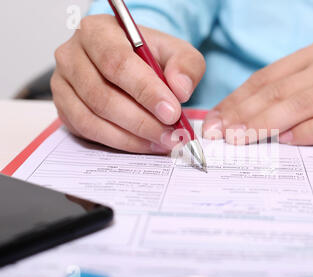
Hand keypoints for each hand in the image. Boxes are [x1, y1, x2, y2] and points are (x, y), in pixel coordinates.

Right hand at [51, 15, 204, 153]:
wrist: (130, 61)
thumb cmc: (148, 54)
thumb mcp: (175, 51)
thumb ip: (185, 65)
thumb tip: (180, 90)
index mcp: (97, 31)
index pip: (117, 63)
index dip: (146, 91)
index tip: (172, 113)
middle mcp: (71, 55)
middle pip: (102, 95)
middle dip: (142, 121)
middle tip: (171, 134)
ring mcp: (62, 84)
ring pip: (92, 118)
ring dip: (131, 137)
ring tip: (162, 142)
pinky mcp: (63, 109)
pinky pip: (87, 131)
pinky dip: (119, 142)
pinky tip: (144, 144)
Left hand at [202, 42, 312, 144]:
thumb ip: (287, 95)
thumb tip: (242, 120)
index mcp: (311, 57)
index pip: (264, 79)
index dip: (236, 101)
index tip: (214, 121)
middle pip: (277, 91)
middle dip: (243, 115)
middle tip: (221, 135)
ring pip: (300, 104)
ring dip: (266, 123)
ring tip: (242, 139)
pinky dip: (307, 132)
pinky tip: (285, 142)